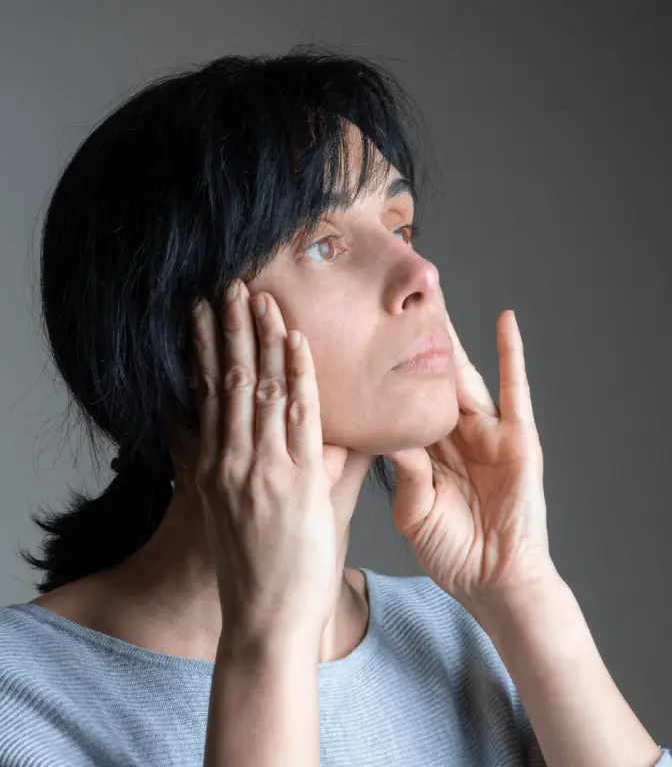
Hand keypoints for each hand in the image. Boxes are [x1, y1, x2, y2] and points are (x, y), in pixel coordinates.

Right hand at [189, 279, 348, 648]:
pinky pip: (300, 417)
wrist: (264, 619)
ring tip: (258, 297)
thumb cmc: (249, 567)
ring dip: (261, 338)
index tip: (202, 311)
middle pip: (228, 380)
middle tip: (230, 284)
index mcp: (210, 465)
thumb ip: (214, 466)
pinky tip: (297, 342)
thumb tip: (210, 428)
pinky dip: (298, 375)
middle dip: (230, 328)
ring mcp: (260, 469)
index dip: (205, 347)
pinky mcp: (297, 482)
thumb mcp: (220, 511)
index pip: (205, 393)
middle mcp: (228, 460)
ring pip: (260, 389)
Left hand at [384, 309, 558, 616]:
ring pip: (465, 374)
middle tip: (390, 299)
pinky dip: (512, 355)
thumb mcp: (412, 507)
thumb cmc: (452, 550)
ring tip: (436, 293)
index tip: (356, 339)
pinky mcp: (518, 438)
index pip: (398, 401)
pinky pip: (516, 391)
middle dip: (410, 341)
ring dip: (451, 336)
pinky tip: (505, 321)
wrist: (494, 582)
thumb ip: (402, 469)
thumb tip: (379, 432)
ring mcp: (487, 433)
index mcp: (425, 449)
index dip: (380, 372)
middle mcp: (453, 433)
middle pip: (427, 377)